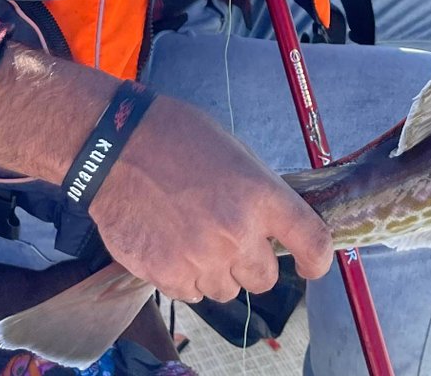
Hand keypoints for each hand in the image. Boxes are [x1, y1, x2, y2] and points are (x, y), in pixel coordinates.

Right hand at [89, 96, 334, 301]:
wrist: (114, 148)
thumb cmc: (175, 138)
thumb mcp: (234, 152)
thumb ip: (258, 193)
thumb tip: (271, 224)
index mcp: (261, 196)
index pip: (312, 242)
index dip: (317, 260)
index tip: (310, 264)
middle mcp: (237, 234)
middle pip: (264, 279)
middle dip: (252, 264)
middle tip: (231, 242)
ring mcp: (201, 259)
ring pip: (226, 290)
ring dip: (216, 272)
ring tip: (192, 240)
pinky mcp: (167, 275)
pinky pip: (191, 293)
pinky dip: (185, 277)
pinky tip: (171, 247)